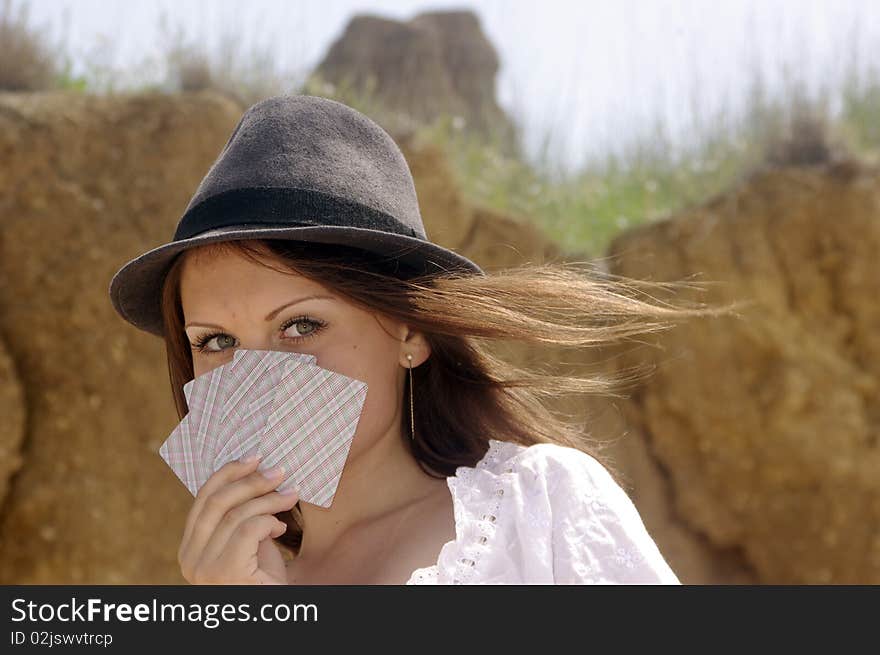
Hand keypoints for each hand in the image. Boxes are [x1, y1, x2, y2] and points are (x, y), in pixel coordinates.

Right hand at [177, 454, 299, 583]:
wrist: (271, 612)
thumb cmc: (263, 581)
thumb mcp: (248, 543)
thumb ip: (243, 516)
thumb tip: (258, 473)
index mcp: (189, 548)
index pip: (203, 499)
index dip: (228, 473)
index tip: (254, 458)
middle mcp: (189, 559)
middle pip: (217, 501)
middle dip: (251, 480)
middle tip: (279, 471)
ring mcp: (204, 568)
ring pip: (236, 514)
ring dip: (269, 499)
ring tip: (291, 496)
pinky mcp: (226, 573)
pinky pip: (249, 529)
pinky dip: (269, 521)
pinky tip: (281, 530)